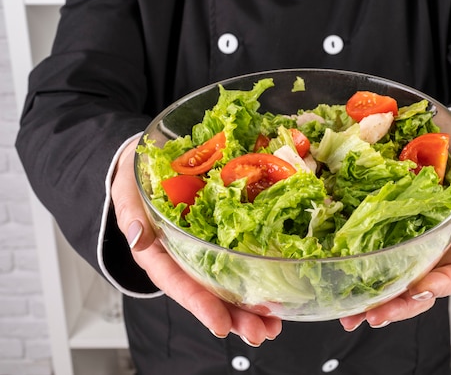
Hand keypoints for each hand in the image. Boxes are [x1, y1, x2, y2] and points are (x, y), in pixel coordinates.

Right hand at [111, 137, 281, 346]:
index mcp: (158, 253)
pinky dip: (260, 276)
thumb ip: (131, 214)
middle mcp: (184, 259)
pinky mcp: (222, 237)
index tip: (221, 324)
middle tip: (260, 332)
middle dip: (235, 316)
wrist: (151, 163)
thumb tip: (138, 237)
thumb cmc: (137, 181)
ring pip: (228, 285)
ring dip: (251, 307)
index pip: (178, 283)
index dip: (200, 304)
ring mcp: (205, 250)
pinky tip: (279, 294)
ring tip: (273, 326)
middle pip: (209, 294)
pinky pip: (241, 258)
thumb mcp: (128, 192)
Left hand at [339, 111, 450, 330]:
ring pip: (393, 283)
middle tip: (374, 316)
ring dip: (373, 303)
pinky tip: (338, 290)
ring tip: (350, 317)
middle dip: (398, 307)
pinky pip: (372, 259)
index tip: (420, 289)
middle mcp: (432, 251)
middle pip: (419, 290)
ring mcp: (408, 245)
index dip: (440, 285)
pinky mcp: (385, 234)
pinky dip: (356, 277)